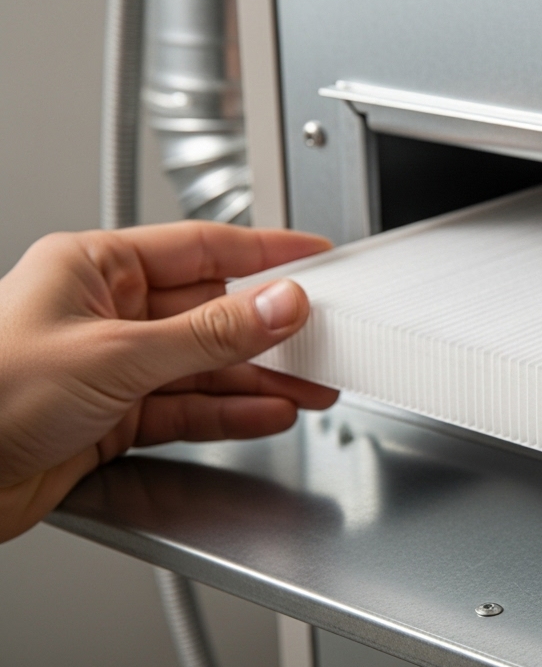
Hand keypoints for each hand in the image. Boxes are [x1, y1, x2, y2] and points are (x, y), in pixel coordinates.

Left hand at [0, 222, 338, 541]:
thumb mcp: (116, 355)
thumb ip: (209, 333)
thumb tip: (278, 303)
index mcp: (92, 268)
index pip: (200, 247)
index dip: (265, 253)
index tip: (315, 256)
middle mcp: (102, 312)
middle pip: (209, 312)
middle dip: (270, 330)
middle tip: (326, 337)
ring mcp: (108, 367)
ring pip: (203, 366)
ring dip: (259, 378)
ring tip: (312, 385)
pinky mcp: (110, 418)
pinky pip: (186, 408)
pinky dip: (229, 413)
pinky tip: (267, 412)